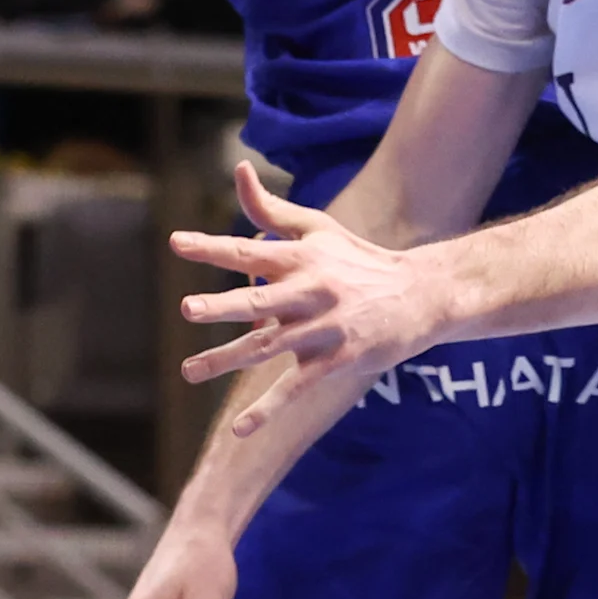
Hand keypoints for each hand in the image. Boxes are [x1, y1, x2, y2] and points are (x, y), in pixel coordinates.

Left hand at [168, 160, 437, 394]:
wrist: (420, 295)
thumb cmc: (359, 260)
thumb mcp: (319, 229)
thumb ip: (273, 210)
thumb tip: (238, 171)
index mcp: (302, 257)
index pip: (250, 249)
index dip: (213, 247)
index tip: (177, 243)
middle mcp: (312, 290)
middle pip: (260, 300)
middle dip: (224, 305)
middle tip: (189, 309)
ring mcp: (325, 327)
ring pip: (270, 346)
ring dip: (228, 358)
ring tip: (189, 371)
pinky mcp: (338, 359)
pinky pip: (297, 386)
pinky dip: (268, 408)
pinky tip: (241, 427)